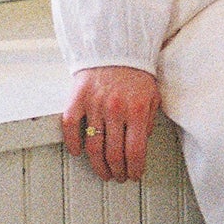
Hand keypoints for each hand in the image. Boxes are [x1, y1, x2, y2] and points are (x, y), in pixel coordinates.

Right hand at [62, 66, 160, 181]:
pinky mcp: (77, 99)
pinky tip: (78, 153)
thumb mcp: (153, 96)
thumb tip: (142, 144)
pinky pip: (70, 127)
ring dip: (99, 165)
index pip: (135, 151)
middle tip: (119, 177)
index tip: (134, 175)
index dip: (135, 169)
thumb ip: (149, 121)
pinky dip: (73, 143)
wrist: (115, 46)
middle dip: (118, 171)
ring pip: (93, 146)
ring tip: (104, 172)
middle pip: (114, 154)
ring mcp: (94, 105)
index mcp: (137, 111)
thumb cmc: (136, 73)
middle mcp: (115, 110)